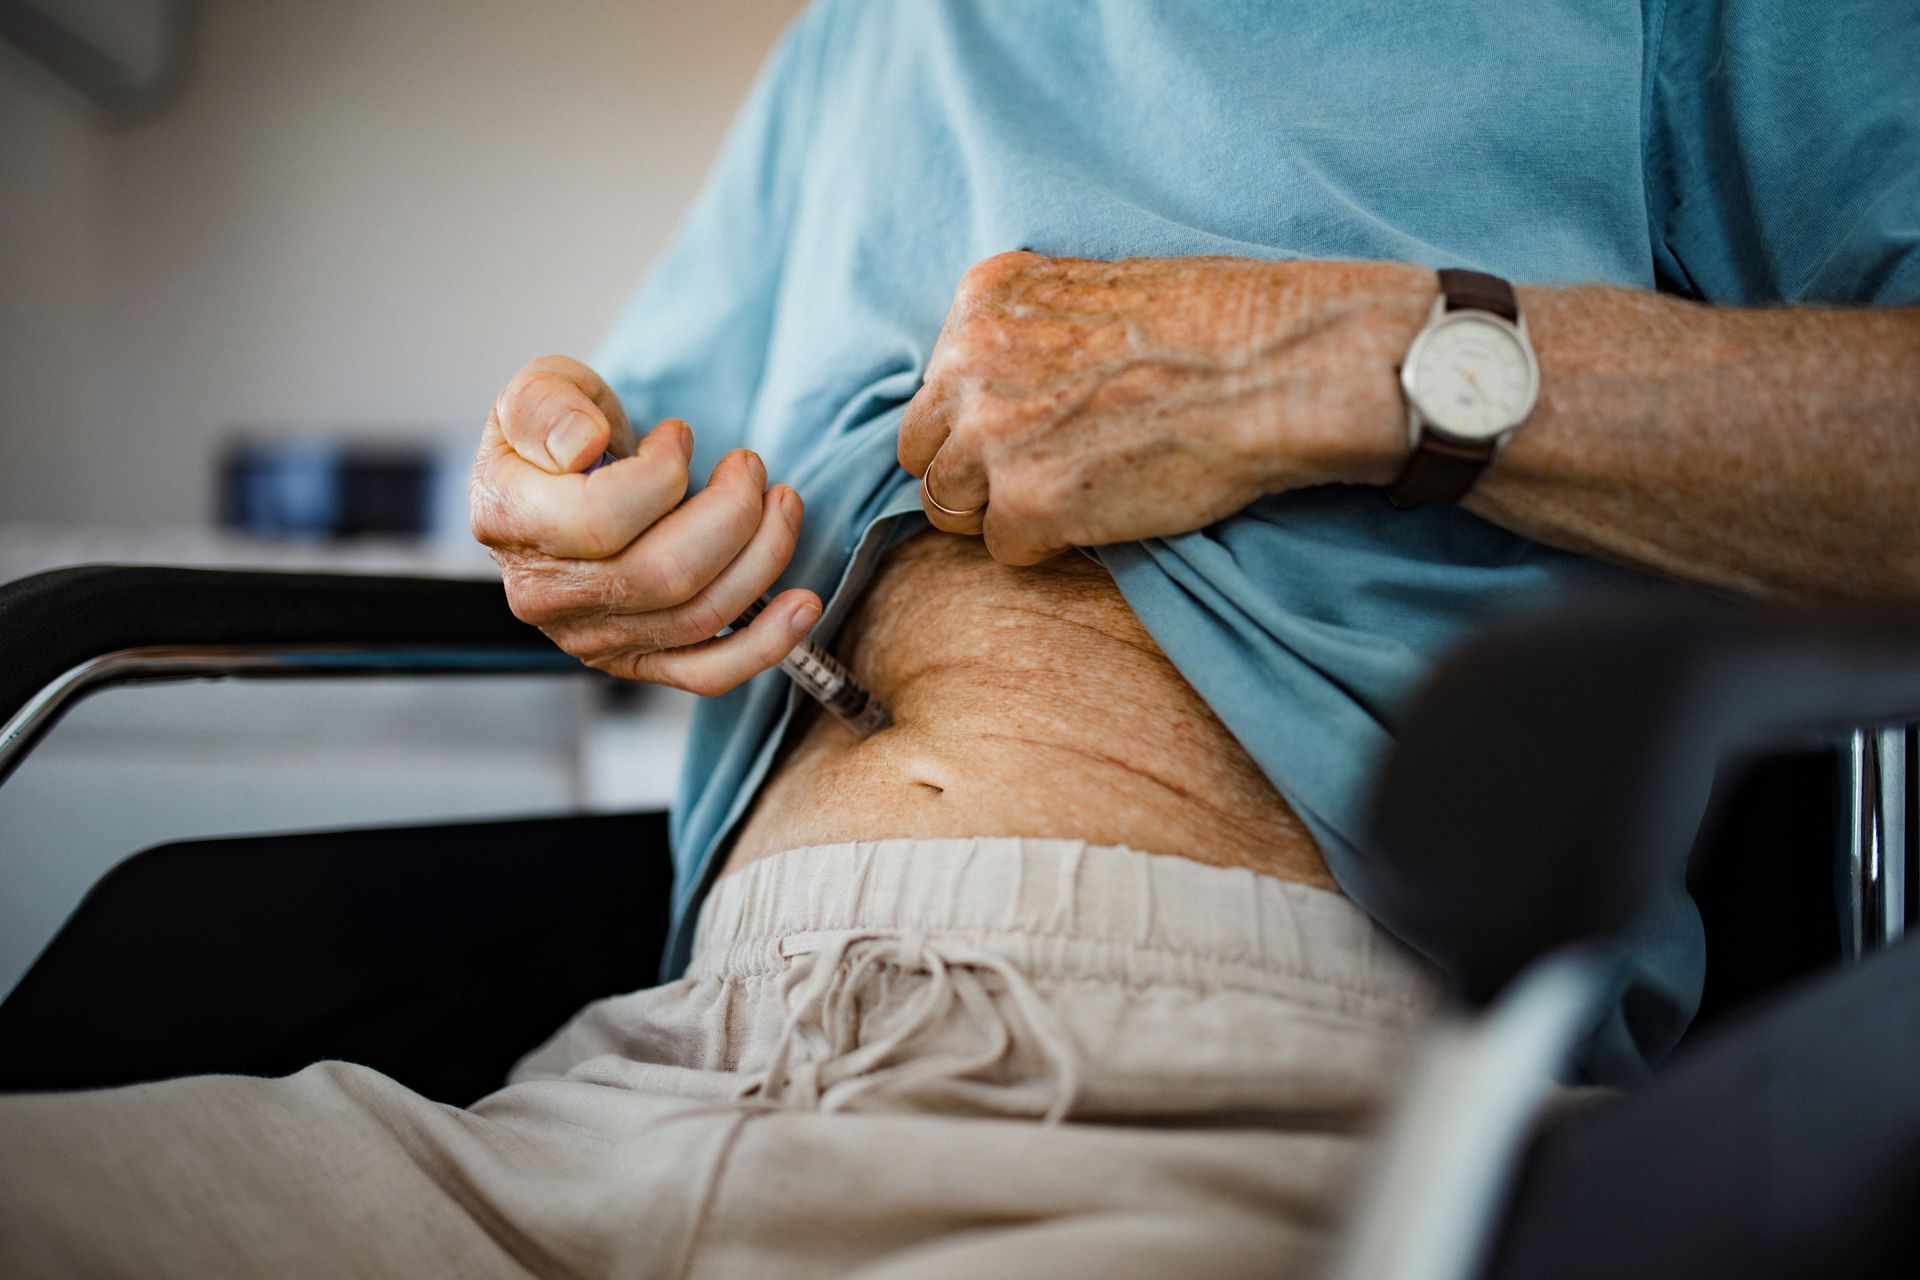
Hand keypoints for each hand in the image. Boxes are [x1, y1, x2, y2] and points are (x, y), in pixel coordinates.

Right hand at [469, 355, 821, 694]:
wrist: (557, 488)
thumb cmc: (558, 435)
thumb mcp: (542, 388)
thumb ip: (548, 405)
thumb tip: (583, 445)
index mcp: (511, 521)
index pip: (603, 519)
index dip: (663, 473)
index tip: (679, 436)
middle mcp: (546, 593)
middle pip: (665, 574)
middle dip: (733, 512)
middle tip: (749, 466)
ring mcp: (592, 636)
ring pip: (698, 615)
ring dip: (763, 555)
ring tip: (781, 502)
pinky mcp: (637, 659)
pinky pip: (708, 673)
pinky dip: (766, 643)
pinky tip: (803, 605)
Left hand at [898, 252, 1430, 563]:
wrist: (1282, 365)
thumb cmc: (1219, 325)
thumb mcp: (1099, 290)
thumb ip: (1031, 332)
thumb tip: (1002, 386)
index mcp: (983, 300)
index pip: (938, 383)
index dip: (979, 417)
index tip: (1033, 428)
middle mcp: (968, 361)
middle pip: (923, 448)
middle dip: (971, 470)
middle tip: (1042, 475)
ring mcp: (991, 435)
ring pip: (946, 505)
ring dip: (999, 513)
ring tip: (1075, 498)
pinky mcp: (1026, 503)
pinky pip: (1003, 549)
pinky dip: (1048, 545)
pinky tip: (1104, 515)